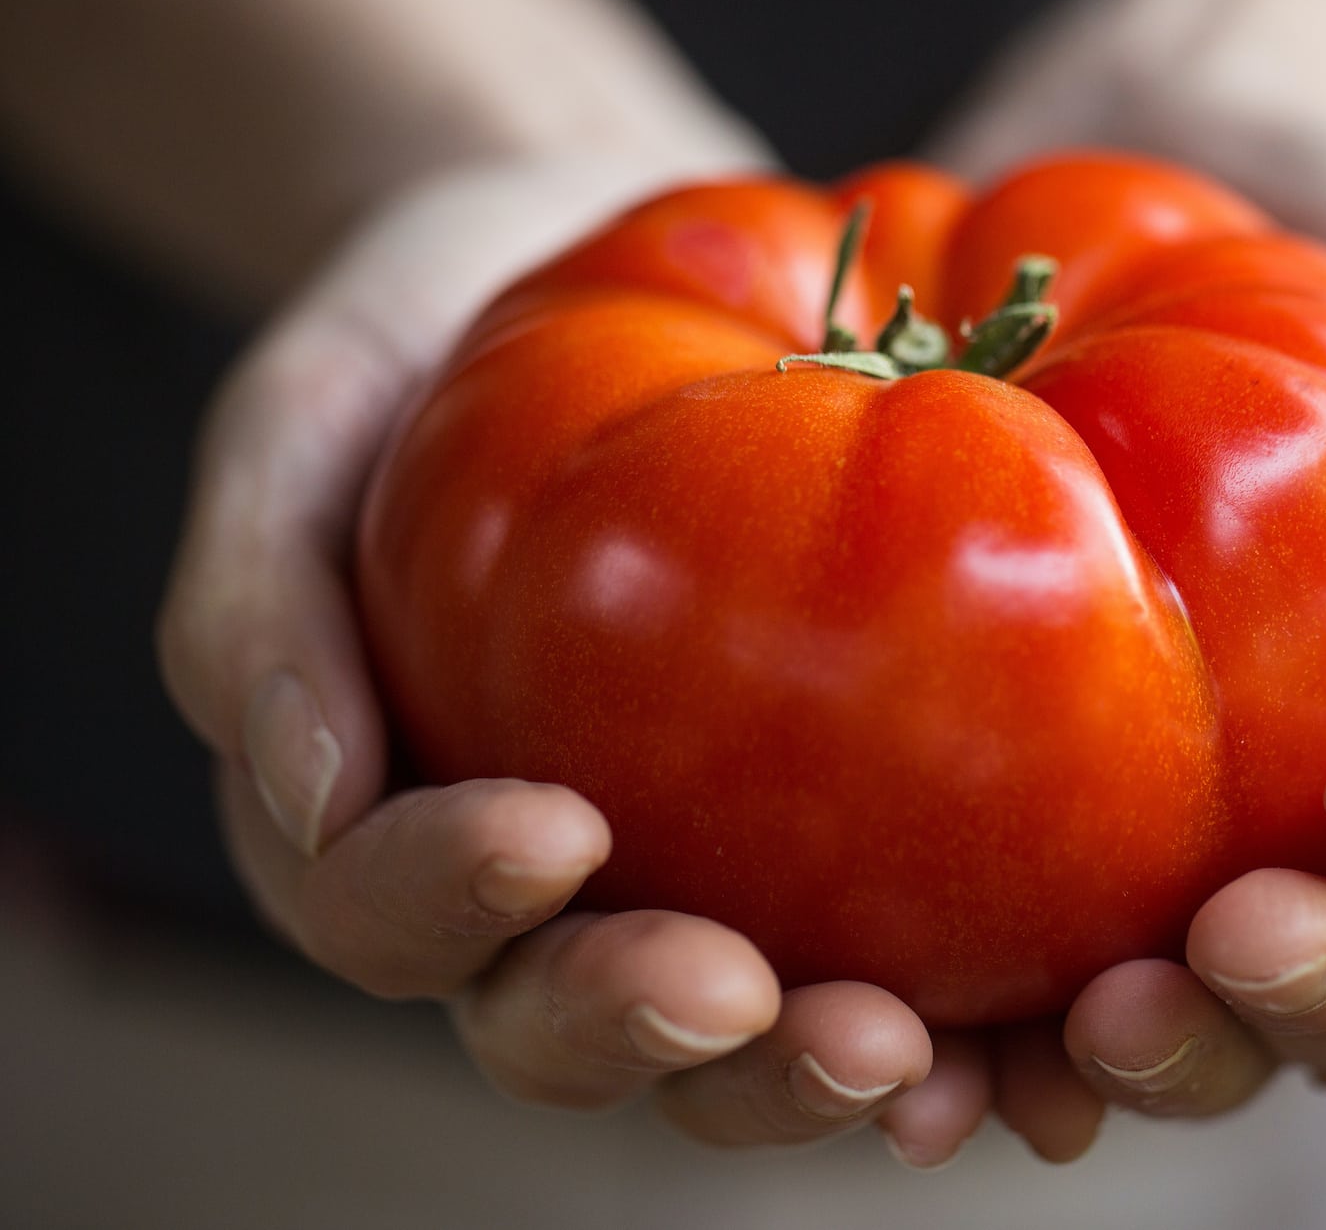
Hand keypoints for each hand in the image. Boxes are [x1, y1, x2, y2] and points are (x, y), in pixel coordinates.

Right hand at [156, 151, 961, 1148]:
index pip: (389, 913)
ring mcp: (687, 874)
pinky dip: (960, 1020)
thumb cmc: (422, 352)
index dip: (452, 903)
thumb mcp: (301, 421)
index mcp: (386, 821)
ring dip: (810, 1075)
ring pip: (734, 1041)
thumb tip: (316, 793)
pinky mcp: (824, 842)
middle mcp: (538, 891)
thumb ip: (263, 597)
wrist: (592, 275)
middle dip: (658, 1041)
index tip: (552, 826)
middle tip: (755, 1000)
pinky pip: (885, 951)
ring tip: (916, 1060)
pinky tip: (1036, 1038)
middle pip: (569, 1027)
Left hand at [925, 0, 1325, 1155]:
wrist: (1200, 188)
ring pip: (1169, 1033)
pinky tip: (899, 1031)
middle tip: (1210, 951)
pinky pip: (987, 965)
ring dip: (1125, 1066)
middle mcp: (1317, 855)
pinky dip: (959, 1030)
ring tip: (1060, 1039)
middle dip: (1291, 1010)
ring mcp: (1159, 857)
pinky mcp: (1007, 825)